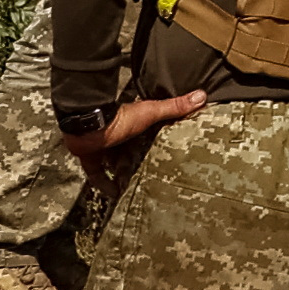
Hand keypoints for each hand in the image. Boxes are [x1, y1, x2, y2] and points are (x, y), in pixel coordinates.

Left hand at [62, 91, 208, 176]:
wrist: (87, 128)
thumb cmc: (119, 119)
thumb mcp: (151, 112)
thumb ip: (174, 107)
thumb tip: (202, 95)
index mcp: (135, 122)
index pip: (148, 128)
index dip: (156, 135)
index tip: (170, 145)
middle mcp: (120, 136)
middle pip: (132, 148)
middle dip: (140, 158)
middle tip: (155, 172)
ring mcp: (106, 148)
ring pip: (115, 162)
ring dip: (123, 172)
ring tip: (137, 185)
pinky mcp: (93, 159)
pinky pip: (98, 175)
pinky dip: (105, 185)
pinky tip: (114, 194)